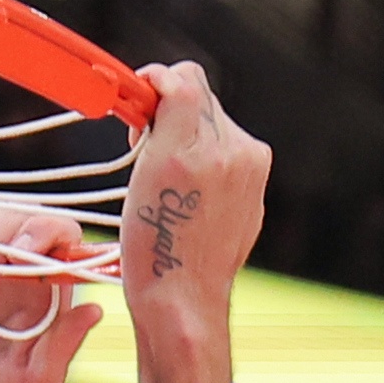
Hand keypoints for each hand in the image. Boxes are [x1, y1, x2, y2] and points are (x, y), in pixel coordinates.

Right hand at [117, 62, 268, 382]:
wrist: (183, 307)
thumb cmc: (157, 246)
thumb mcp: (152, 166)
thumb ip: (170, 102)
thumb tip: (167, 76)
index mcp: (217, 140)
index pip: (186, 77)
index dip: (152, 90)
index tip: (133, 121)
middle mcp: (242, 153)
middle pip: (198, 104)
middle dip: (167, 124)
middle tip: (144, 162)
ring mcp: (250, 180)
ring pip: (207, 135)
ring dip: (181, 149)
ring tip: (164, 191)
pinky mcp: (249, 204)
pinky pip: (219, 169)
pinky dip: (197, 177)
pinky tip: (183, 209)